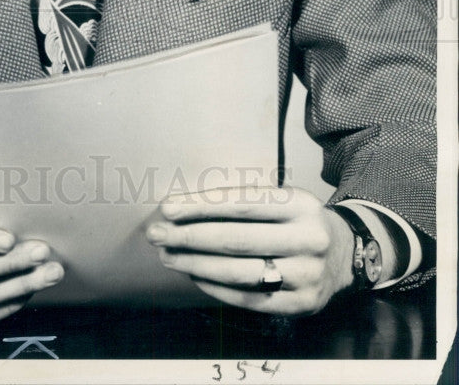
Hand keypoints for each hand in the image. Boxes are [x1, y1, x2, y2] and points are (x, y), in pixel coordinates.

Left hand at [146, 186, 354, 314]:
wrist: (345, 253)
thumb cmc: (296, 221)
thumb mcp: (281, 199)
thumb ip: (238, 203)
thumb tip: (181, 211)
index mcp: (300, 203)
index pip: (241, 203)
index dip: (201, 206)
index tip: (168, 208)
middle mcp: (308, 239)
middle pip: (236, 239)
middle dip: (189, 236)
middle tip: (157, 234)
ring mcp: (307, 275)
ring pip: (239, 272)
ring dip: (196, 264)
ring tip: (169, 256)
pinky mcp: (302, 304)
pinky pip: (249, 298)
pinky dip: (216, 286)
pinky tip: (194, 275)